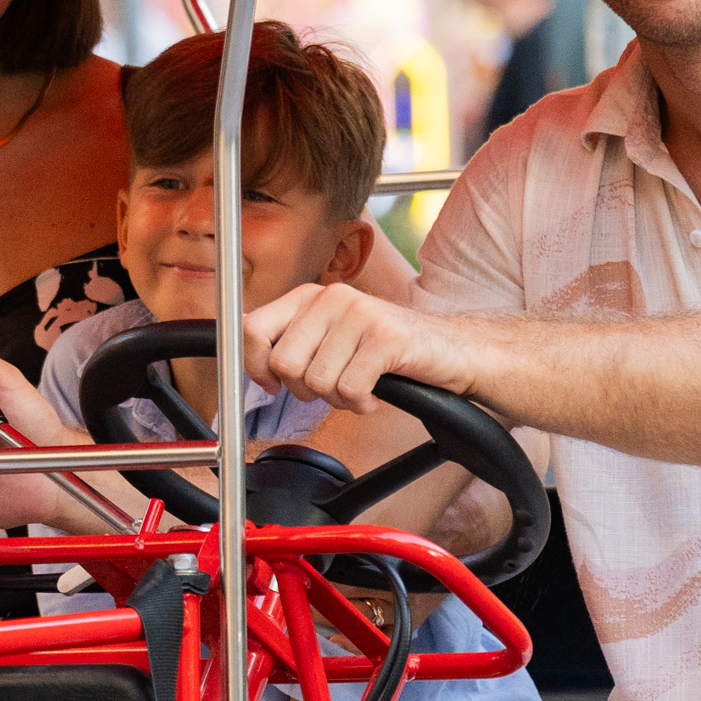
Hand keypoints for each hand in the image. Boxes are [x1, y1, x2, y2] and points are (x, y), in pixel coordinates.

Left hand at [241, 283, 452, 415]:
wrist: (450, 350)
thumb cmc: (385, 351)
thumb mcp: (331, 338)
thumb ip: (292, 343)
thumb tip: (250, 362)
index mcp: (310, 296)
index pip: (252, 328)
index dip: (255, 366)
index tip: (272, 384)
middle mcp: (332, 297)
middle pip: (284, 363)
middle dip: (306, 390)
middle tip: (334, 388)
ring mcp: (360, 314)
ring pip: (317, 382)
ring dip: (339, 399)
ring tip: (360, 387)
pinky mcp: (386, 337)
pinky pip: (350, 389)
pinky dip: (362, 404)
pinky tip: (376, 394)